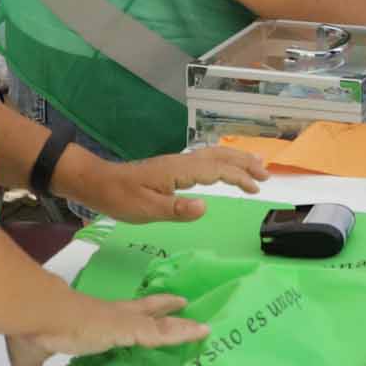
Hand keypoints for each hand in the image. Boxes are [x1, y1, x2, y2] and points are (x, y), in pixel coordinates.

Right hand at [5, 293, 206, 365]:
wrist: (37, 315)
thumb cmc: (34, 331)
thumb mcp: (28, 364)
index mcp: (90, 321)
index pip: (117, 316)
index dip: (132, 313)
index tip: (141, 310)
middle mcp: (110, 316)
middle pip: (144, 311)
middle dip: (162, 307)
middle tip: (181, 303)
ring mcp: (121, 322)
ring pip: (158, 324)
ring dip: (180, 325)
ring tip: (203, 326)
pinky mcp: (127, 328)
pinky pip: (161, 333)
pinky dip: (181, 333)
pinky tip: (200, 332)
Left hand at [69, 145, 266, 221]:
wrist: (98, 182)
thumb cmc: (120, 198)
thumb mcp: (146, 209)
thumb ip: (176, 209)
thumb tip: (205, 207)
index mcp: (179, 171)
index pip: (217, 170)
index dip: (239, 177)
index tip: (257, 188)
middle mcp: (182, 162)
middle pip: (220, 156)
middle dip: (245, 163)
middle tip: (267, 174)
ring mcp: (177, 163)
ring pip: (214, 155)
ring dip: (236, 160)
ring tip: (256, 166)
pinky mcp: (172, 168)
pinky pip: (205, 160)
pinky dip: (222, 162)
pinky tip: (224, 168)